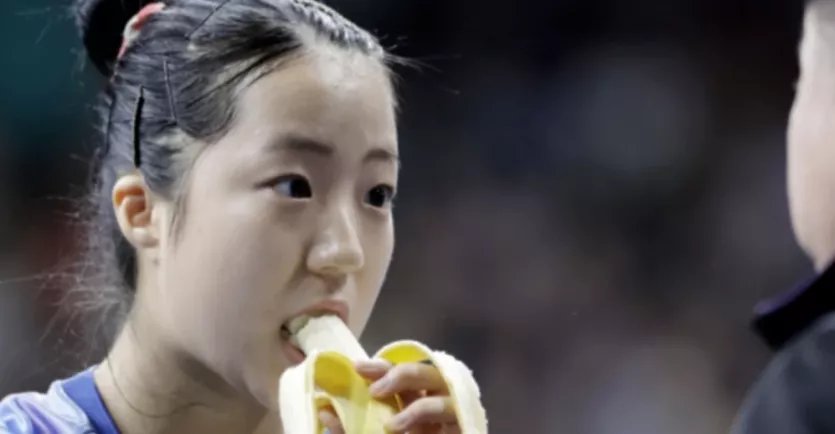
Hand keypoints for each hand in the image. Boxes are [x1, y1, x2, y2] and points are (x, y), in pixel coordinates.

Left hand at [317, 359, 459, 433]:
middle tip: (376, 390)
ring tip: (393, 425)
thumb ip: (347, 429)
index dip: (379, 367)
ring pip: (442, 398)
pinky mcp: (464, 428)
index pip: (396, 372)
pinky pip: (454, 419)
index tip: (358, 368)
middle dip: (401, 376)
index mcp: (410, 397)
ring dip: (417, 409)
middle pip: (423, 374)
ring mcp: (451, 416)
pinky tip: (412, 433)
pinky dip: (431, 422)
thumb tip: (324, 410)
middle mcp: (432, 400)